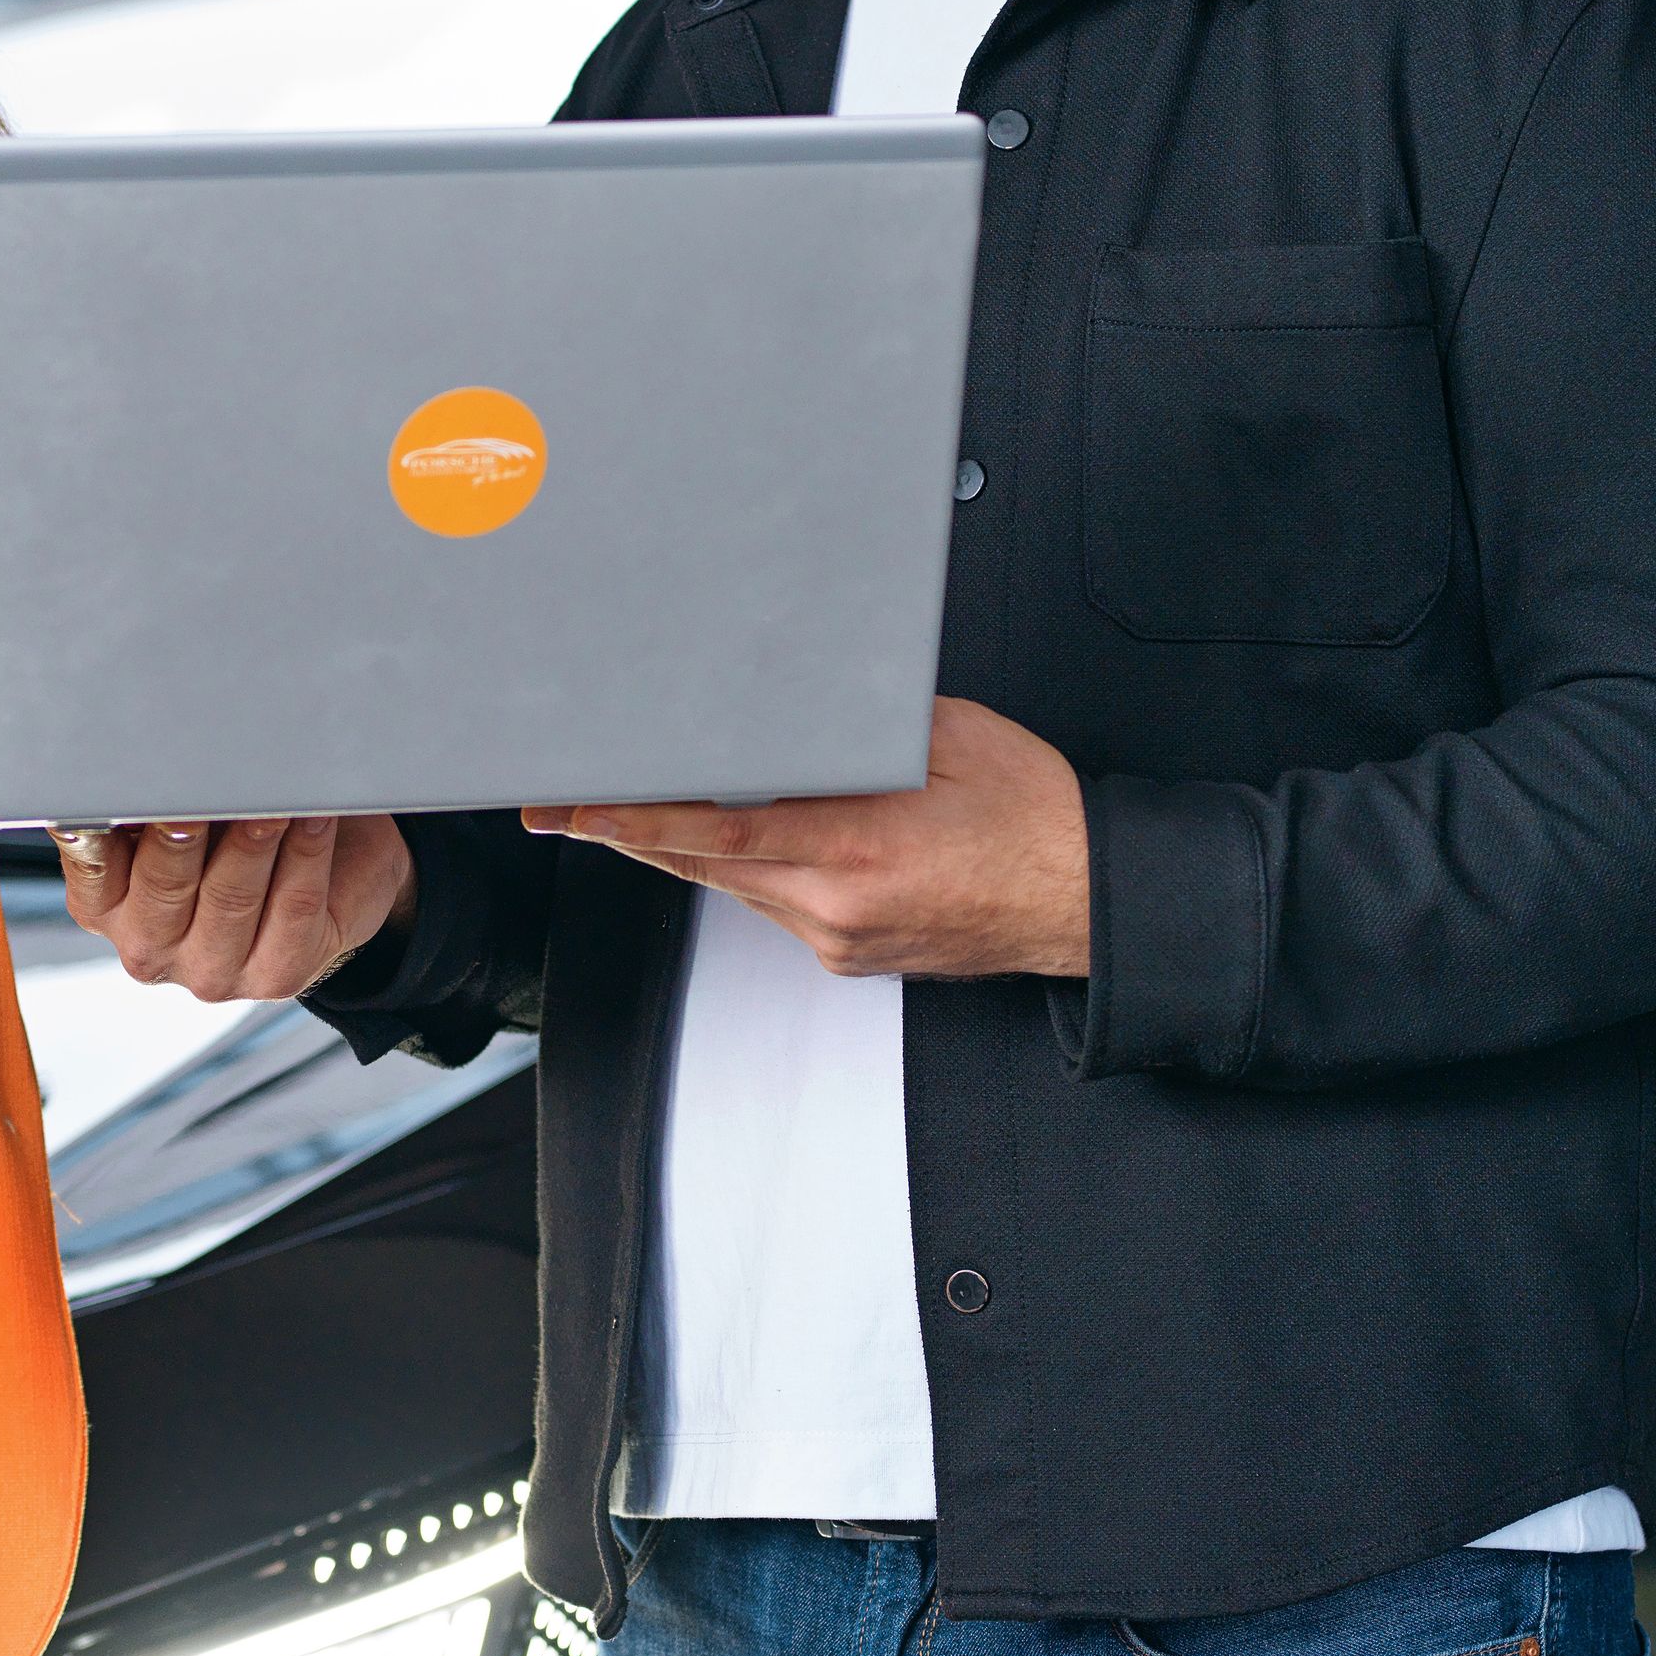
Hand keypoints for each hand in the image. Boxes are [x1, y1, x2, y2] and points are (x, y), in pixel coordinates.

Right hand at [55, 815, 414, 1002]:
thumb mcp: (175, 812)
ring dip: (254, 837)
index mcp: (106, 905)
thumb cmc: (231, 834)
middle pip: (163, 884)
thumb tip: (145, 746)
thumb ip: (150, 794)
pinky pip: (293, 906)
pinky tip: (314, 817)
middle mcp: (149, 946)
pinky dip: (305, 854)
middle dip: (185, 829)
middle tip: (203, 784)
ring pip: (232, 896)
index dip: (108, 826)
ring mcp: (212, 969)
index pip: (93, 864)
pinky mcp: (277, 974)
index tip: (126, 791)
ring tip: (271, 794)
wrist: (323, 883)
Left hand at [531, 698, 1089, 979]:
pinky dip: (746, 869)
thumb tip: (788, 700)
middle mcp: (837, 905)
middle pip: (704, 866)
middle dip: (632, 831)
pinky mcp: (848, 956)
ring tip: (639, 803)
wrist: (1090, 900)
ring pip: (733, 887)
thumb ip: (857, 718)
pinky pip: (772, 904)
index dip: (635, 820)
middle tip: (565, 805)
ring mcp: (840, 939)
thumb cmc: (1034, 815)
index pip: (716, 832)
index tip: (577, 808)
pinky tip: (742, 835)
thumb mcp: (947, 735)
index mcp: (858, 846)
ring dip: (689, 849)